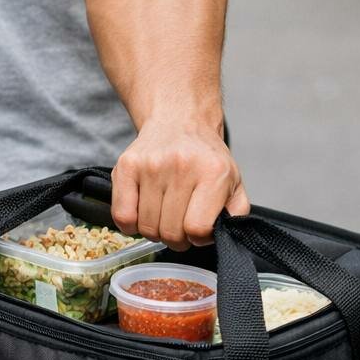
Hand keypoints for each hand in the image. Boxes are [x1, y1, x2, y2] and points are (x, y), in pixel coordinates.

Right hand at [110, 118, 249, 251]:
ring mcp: (151, 166)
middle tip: (179, 225)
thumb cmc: (204, 157)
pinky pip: (122, 216)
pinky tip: (142, 213)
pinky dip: (131, 225)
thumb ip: (236, 213)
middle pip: (170, 232)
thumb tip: (223, 235)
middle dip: (176, 238)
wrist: (179, 120)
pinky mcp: (126, 166)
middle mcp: (181, 166)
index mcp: (212, 173)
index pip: (198, 228)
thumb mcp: (234, 182)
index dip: (198, 238)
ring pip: (147, 227)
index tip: (197, 230)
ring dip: (155, 230)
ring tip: (163, 215)